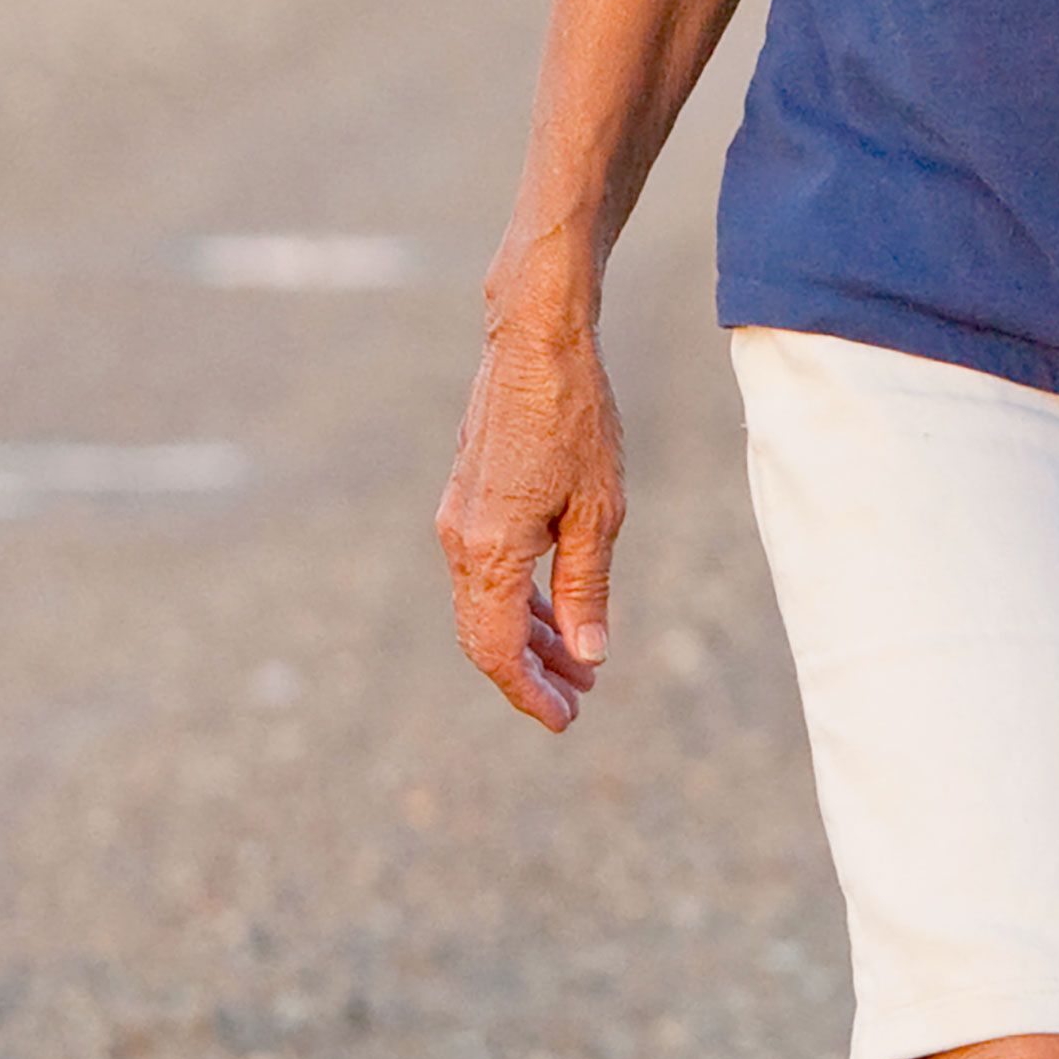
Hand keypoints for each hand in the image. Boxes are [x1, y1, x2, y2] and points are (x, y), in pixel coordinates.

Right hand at [437, 284, 626, 728]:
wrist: (535, 339)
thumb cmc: (574, 417)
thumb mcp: (598, 510)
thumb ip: (588, 587)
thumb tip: (589, 654)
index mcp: (491, 549)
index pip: (497, 650)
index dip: (529, 693)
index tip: (565, 719)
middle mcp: (461, 539)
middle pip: (486, 634)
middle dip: (532, 674)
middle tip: (579, 701)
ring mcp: (459, 517)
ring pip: (486, 602)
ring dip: (530, 637)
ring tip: (579, 663)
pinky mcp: (468, 498)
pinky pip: (487, 570)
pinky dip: (520, 598)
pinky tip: (558, 609)